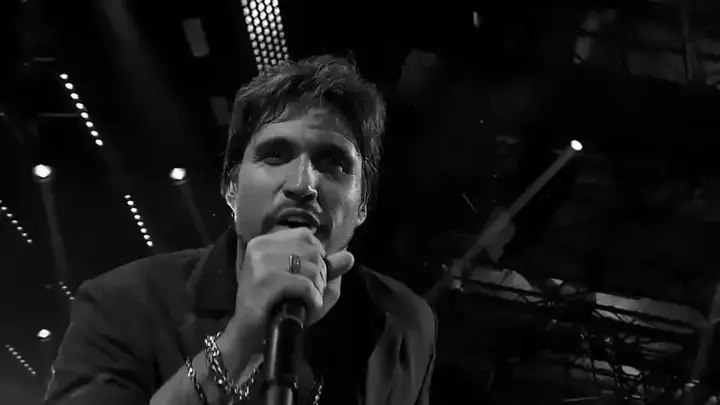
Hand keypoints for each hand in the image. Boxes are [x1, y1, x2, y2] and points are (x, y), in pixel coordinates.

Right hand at [226, 228, 354, 356]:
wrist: (249, 337)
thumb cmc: (278, 310)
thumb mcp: (307, 286)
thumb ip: (328, 269)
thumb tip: (349, 256)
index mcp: (266, 242)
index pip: (305, 235)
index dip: (317, 257)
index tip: (309, 277)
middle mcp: (261, 247)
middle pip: (311, 250)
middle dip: (319, 275)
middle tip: (308, 294)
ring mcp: (260, 264)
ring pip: (310, 267)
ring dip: (316, 289)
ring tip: (307, 302)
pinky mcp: (264, 282)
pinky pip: (303, 284)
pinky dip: (312, 298)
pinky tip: (306, 308)